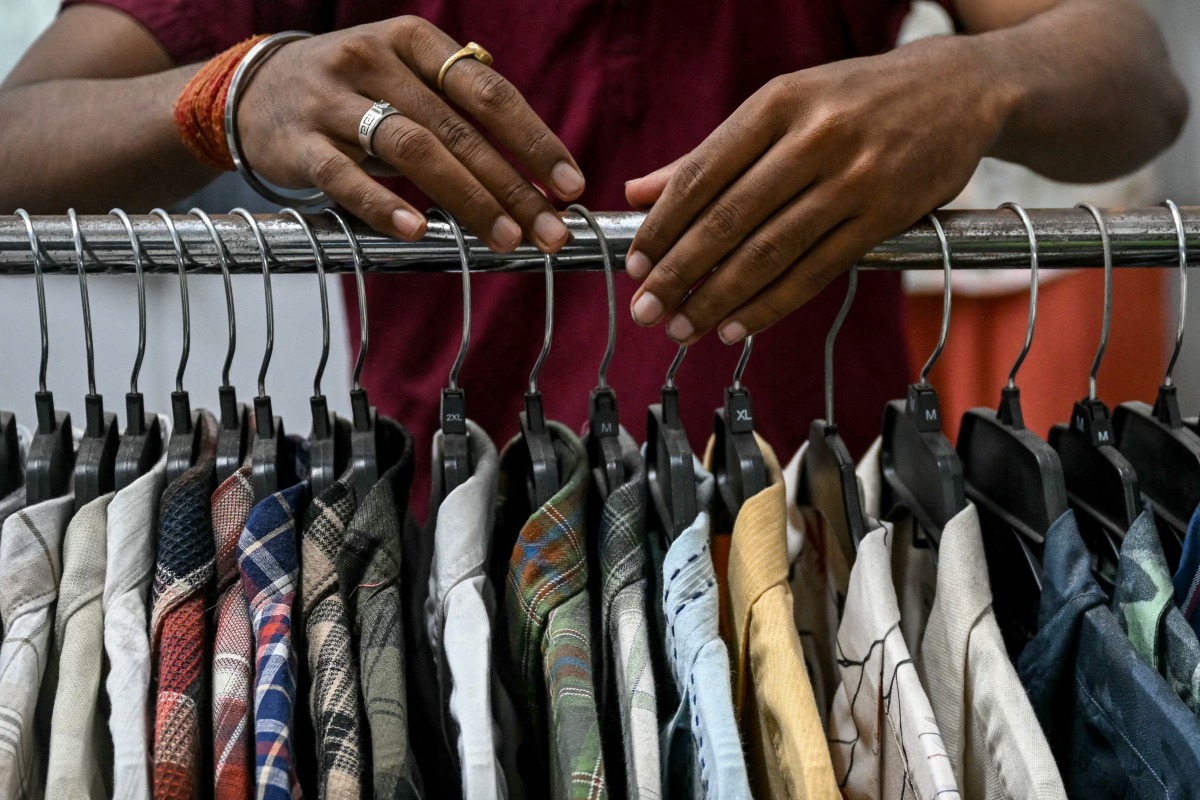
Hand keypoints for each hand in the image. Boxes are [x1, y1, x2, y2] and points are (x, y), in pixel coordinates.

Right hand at [236, 17, 584, 250]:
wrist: (252, 91)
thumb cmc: (353, 93)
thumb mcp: (407, 80)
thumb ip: (462, 111)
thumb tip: (537, 170)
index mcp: (414, 41)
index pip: (489, 93)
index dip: (535, 141)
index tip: (570, 186)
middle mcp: (375, 60)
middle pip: (459, 129)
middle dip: (513, 186)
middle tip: (549, 232)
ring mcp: (333, 99)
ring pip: (413, 148)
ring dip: (466, 198)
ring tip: (504, 239)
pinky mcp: (299, 142)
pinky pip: (345, 176)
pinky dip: (385, 204)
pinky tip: (419, 231)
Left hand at [623, 36, 1011, 343]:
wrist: (959, 90)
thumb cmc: (855, 99)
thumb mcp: (783, 106)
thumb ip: (711, 153)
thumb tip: (638, 193)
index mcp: (777, 103)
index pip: (702, 173)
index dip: (663, 225)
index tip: (634, 263)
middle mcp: (813, 138)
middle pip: (729, 219)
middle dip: (678, 272)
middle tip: (645, 309)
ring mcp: (852, 179)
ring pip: (769, 252)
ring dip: (718, 299)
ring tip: (682, 328)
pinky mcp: (884, 217)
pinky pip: (816, 272)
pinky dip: (771, 306)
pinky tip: (737, 328)